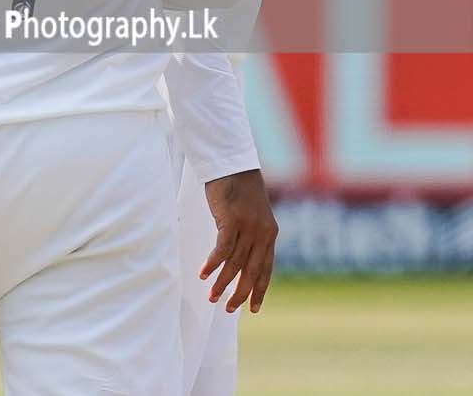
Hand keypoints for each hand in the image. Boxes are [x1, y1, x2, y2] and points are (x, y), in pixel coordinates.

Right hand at [200, 167, 276, 313]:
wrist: (233, 164)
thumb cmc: (237, 188)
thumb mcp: (250, 213)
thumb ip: (249, 233)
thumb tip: (240, 253)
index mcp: (269, 234)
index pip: (266, 270)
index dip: (259, 290)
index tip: (253, 308)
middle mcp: (262, 234)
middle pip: (251, 272)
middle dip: (240, 293)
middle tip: (228, 308)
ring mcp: (248, 228)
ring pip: (236, 263)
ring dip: (222, 282)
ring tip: (211, 296)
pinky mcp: (231, 220)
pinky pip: (223, 249)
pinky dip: (213, 264)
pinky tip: (203, 274)